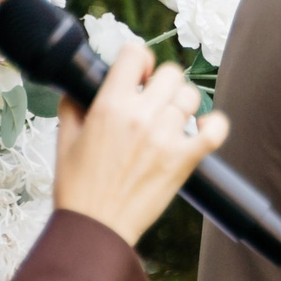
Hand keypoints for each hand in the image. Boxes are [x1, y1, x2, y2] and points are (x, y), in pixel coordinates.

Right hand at [51, 41, 228, 247]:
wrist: (95, 227)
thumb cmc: (79, 188)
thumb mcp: (64, 139)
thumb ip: (72, 106)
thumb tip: (79, 88)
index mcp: (110, 106)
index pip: (135, 54)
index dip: (138, 59)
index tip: (137, 74)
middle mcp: (141, 116)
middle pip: (170, 73)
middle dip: (161, 81)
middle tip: (152, 99)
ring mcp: (166, 138)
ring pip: (191, 96)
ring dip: (181, 103)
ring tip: (170, 118)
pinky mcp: (184, 160)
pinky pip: (216, 130)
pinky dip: (214, 124)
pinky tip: (201, 126)